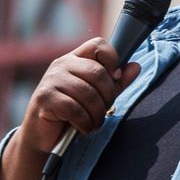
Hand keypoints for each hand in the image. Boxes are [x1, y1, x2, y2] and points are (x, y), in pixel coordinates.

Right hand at [17, 38, 140, 154]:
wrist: (43, 134)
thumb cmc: (72, 113)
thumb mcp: (98, 95)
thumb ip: (116, 82)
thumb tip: (135, 66)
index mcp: (76, 59)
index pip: (98, 45)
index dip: (112, 60)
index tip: (114, 80)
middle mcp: (62, 64)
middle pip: (98, 72)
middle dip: (108, 97)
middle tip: (103, 111)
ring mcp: (51, 79)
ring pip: (88, 94)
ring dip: (97, 115)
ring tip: (94, 123)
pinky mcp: (45, 97)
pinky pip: (75, 109)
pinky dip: (85, 123)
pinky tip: (83, 128)